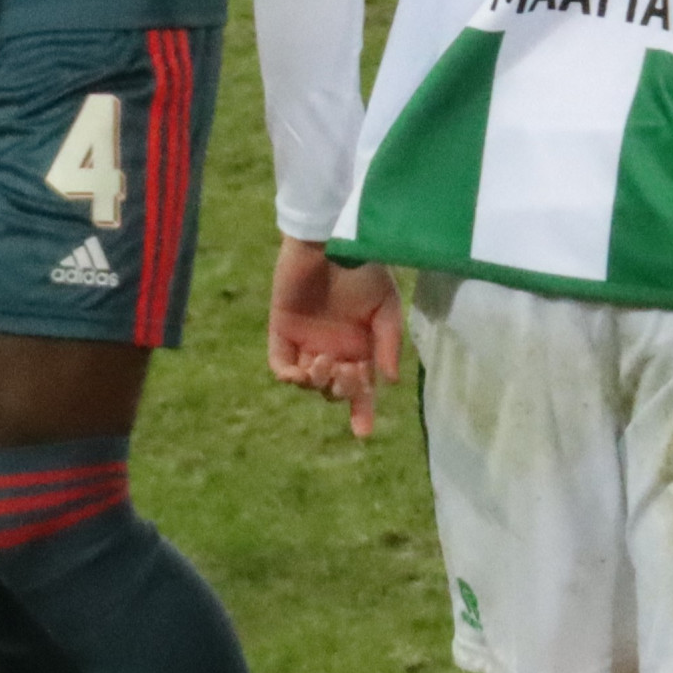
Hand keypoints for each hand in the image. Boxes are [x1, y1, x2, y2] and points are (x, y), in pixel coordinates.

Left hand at [267, 236, 404, 440]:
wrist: (331, 238)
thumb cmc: (364, 267)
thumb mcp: (386, 307)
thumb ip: (388, 344)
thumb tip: (391, 382)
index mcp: (362, 346)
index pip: (361, 389)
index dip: (362, 413)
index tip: (362, 433)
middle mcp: (335, 349)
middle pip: (335, 390)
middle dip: (343, 390)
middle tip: (350, 371)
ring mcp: (307, 341)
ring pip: (310, 383)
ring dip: (319, 382)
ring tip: (326, 362)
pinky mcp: (282, 331)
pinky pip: (281, 366)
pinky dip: (290, 376)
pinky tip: (301, 371)